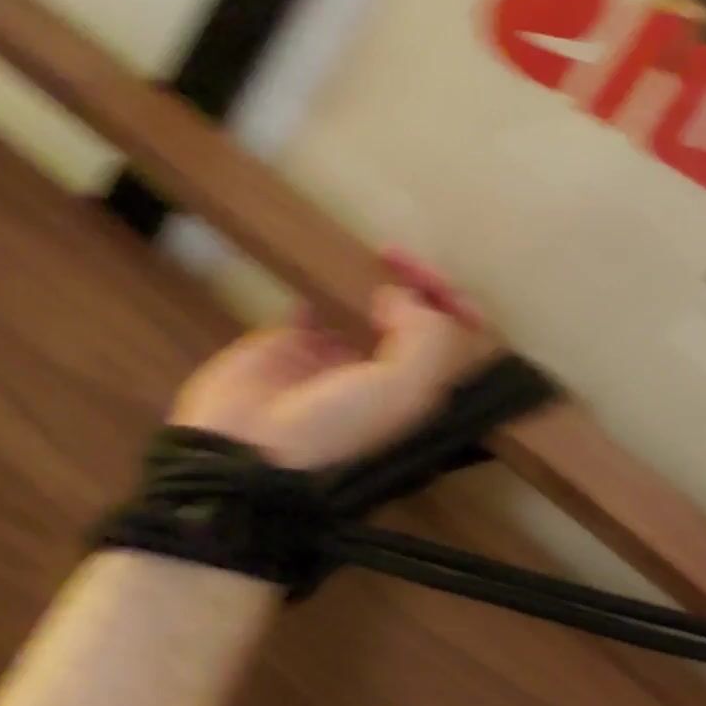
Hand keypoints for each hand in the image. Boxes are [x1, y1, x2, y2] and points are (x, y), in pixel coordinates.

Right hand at [170, 261, 487, 472]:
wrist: (246, 448)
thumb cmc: (338, 427)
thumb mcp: (406, 389)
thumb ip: (429, 335)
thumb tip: (403, 296)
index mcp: (420, 403)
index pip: (459, 351)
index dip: (458, 311)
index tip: (434, 284)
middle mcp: (385, 385)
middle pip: (420, 328)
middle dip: (419, 289)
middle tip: (395, 257)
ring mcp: (336, 368)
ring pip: (372, 318)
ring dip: (379, 288)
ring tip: (374, 261)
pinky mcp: (290, 351)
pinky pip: (312, 314)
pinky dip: (319, 294)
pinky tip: (324, 280)